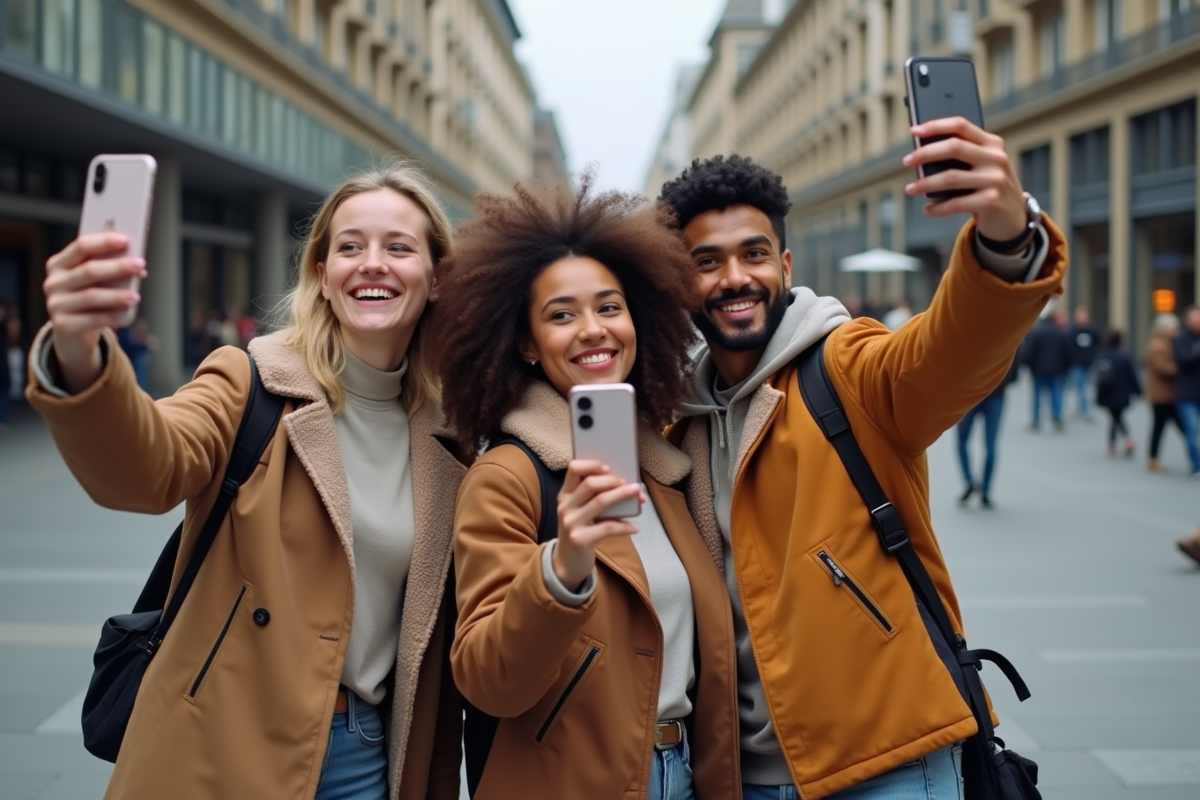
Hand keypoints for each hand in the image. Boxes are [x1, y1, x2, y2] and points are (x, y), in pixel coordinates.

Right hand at [43, 232, 145, 392]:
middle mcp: (54, 282)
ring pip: (91, 296)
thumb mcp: (95, 281)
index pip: (81, 246)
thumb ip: (109, 269)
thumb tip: (139, 267)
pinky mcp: (63, 325)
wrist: (73, 332)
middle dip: (117, 266)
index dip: (104, 242)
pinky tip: (126, 313)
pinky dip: (112, 316)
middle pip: (88, 270)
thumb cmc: (88, 297)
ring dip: (116, 295)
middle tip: (140, 264)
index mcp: (59, 264)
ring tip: (136, 296)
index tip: (126, 240)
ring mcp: (56, 304)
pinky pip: (93, 319)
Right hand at [551, 459, 645, 589]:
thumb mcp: (579, 512)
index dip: (592, 464)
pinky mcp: (580, 539)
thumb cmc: (580, 531)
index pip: (573, 468)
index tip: (609, 467)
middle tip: (631, 485)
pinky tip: (634, 528)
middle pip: (590, 483)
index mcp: (565, 495)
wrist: (567, 563)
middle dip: (613, 481)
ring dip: (623, 496)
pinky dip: (624, 526)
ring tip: (639, 496)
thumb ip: (593, 498)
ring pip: (600, 501)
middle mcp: (565, 506)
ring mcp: (571, 523)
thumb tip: (627, 486)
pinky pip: (608, 527)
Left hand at [902, 117, 1028, 241]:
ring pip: (951, 177)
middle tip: (906, 161)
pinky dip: (938, 208)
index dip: (936, 126)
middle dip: (925, 153)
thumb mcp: (981, 166)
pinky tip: (928, 209)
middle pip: (954, 147)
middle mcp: (996, 158)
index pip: (961, 126)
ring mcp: (995, 180)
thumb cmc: (988, 187)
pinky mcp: (991, 201)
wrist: (1013, 216)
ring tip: (910, 189)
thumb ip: (962, 156)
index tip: (914, 131)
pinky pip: (956, 203)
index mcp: (992, 143)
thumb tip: (921, 154)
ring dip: (925, 183)